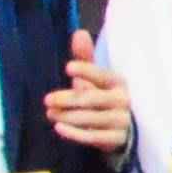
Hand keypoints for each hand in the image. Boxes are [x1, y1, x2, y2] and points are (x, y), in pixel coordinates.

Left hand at [45, 32, 132, 153]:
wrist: (124, 130)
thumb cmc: (104, 98)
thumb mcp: (96, 79)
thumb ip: (86, 58)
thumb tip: (79, 33)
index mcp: (118, 82)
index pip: (102, 75)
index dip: (87, 71)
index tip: (68, 68)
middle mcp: (123, 100)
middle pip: (92, 99)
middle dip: (68, 99)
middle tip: (47, 99)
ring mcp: (121, 121)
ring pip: (91, 118)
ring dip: (68, 116)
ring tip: (50, 113)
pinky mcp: (117, 139)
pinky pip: (94, 137)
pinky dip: (75, 133)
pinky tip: (59, 128)